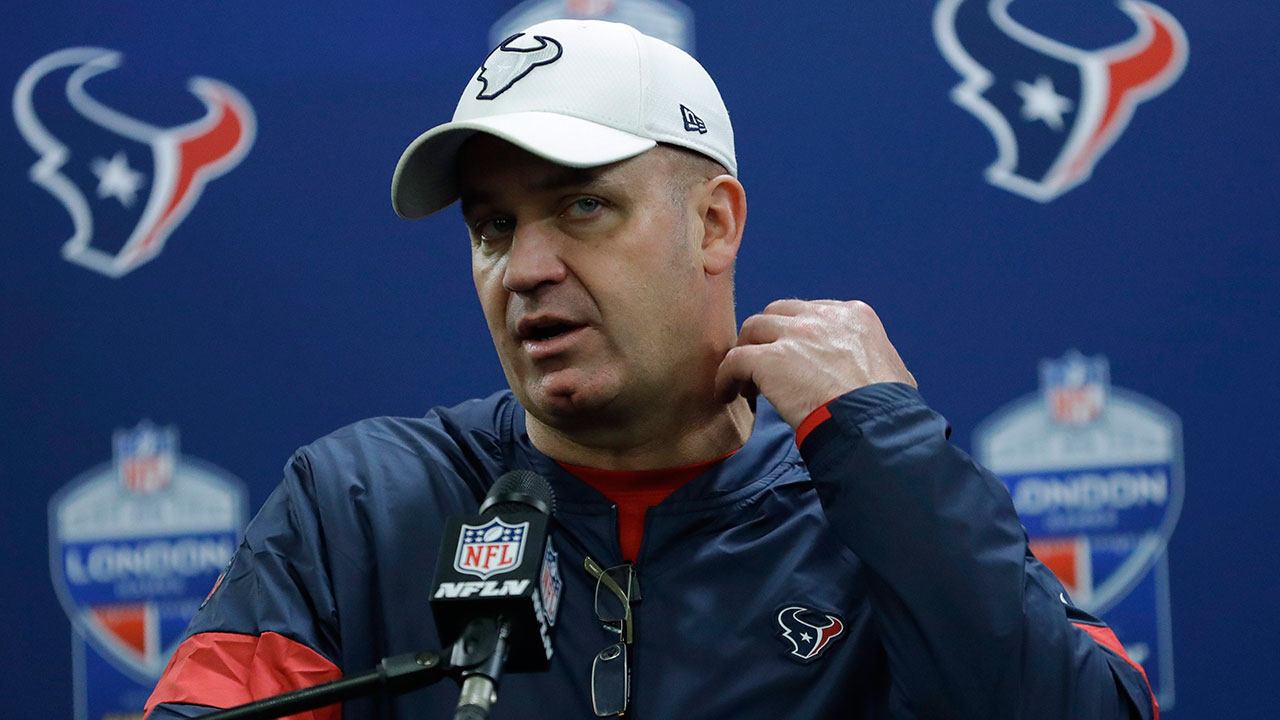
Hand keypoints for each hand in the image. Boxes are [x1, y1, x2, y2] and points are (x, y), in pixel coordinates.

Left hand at [714, 299, 916, 428]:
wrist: (874, 425)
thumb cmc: (889, 410)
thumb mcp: (894, 371)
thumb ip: (876, 361)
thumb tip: (880, 375)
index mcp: (853, 316)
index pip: (811, 313)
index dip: (795, 334)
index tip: (790, 356)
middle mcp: (822, 318)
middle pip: (777, 313)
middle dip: (766, 337)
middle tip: (762, 366)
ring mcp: (795, 335)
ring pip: (753, 329)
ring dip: (746, 352)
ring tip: (746, 382)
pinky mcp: (770, 359)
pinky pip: (734, 360)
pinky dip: (726, 376)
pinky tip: (728, 393)